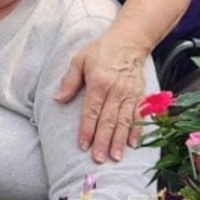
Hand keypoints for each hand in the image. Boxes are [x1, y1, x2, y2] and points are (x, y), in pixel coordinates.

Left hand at [55, 34, 146, 162]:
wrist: (130, 40)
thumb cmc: (101, 50)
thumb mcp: (79, 60)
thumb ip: (70, 81)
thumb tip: (58, 99)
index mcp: (99, 82)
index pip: (91, 111)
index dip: (87, 129)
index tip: (83, 145)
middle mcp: (116, 90)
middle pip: (108, 120)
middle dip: (103, 141)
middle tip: (99, 159)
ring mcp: (130, 93)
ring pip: (124, 121)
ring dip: (119, 141)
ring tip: (115, 157)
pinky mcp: (140, 94)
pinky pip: (139, 115)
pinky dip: (136, 131)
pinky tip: (132, 145)